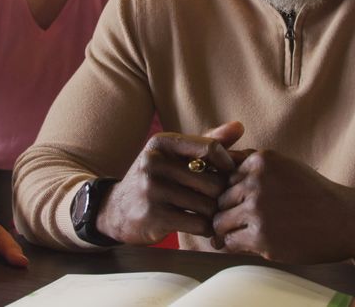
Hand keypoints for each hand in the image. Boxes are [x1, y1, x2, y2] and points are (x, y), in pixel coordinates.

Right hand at [96, 121, 244, 244]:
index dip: (228, 163)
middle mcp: (154, 163)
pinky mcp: (153, 215)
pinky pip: (197, 223)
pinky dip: (205, 228)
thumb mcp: (174, 157)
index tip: (230, 174)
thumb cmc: (155, 181)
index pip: (210, 147)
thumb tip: (239, 126)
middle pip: (212, 181)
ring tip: (211, 215)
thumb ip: (205, 142)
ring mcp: (152, 189)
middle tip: (221, 201)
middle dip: (221, 194)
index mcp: (162, 143)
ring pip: (207, 205)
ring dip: (213, 214)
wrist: (115, 211)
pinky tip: (201, 226)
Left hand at [213, 150, 354, 263]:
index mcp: (261, 160)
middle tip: (246, 221)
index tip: (247, 201)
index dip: (234, 191)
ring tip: (247, 232)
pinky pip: (230, 242)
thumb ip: (253, 167)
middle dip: (229, 210)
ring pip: (220, 221)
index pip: (226, 175)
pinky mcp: (261, 236)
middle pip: (220, 198)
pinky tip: (253, 243)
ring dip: (230, 229)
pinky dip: (236, 245)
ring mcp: (257, 209)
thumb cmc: (313, 194)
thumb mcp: (285, 167)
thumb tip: (216, 171)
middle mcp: (256, 181)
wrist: (344, 221)